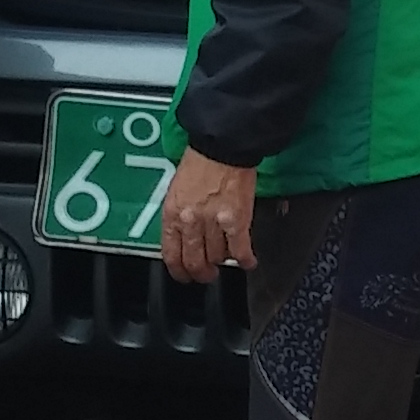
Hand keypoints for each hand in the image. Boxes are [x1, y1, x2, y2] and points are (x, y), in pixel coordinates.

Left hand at [161, 152, 258, 283]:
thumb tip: (185, 235)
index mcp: (172, 214)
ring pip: (217, 258)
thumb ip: (179, 215)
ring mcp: (213, 223)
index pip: (171, 254)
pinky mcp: (236, 221)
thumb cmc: (201, 160)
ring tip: (228, 259)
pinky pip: (240, 251)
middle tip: (207, 275)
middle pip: (194, 262)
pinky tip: (248, 262)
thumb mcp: (177, 189)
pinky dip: (245, 260)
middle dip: (202, 273)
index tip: (184, 275)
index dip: (179, 271)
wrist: (223, 145)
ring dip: (223, 262)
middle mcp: (190, 222)